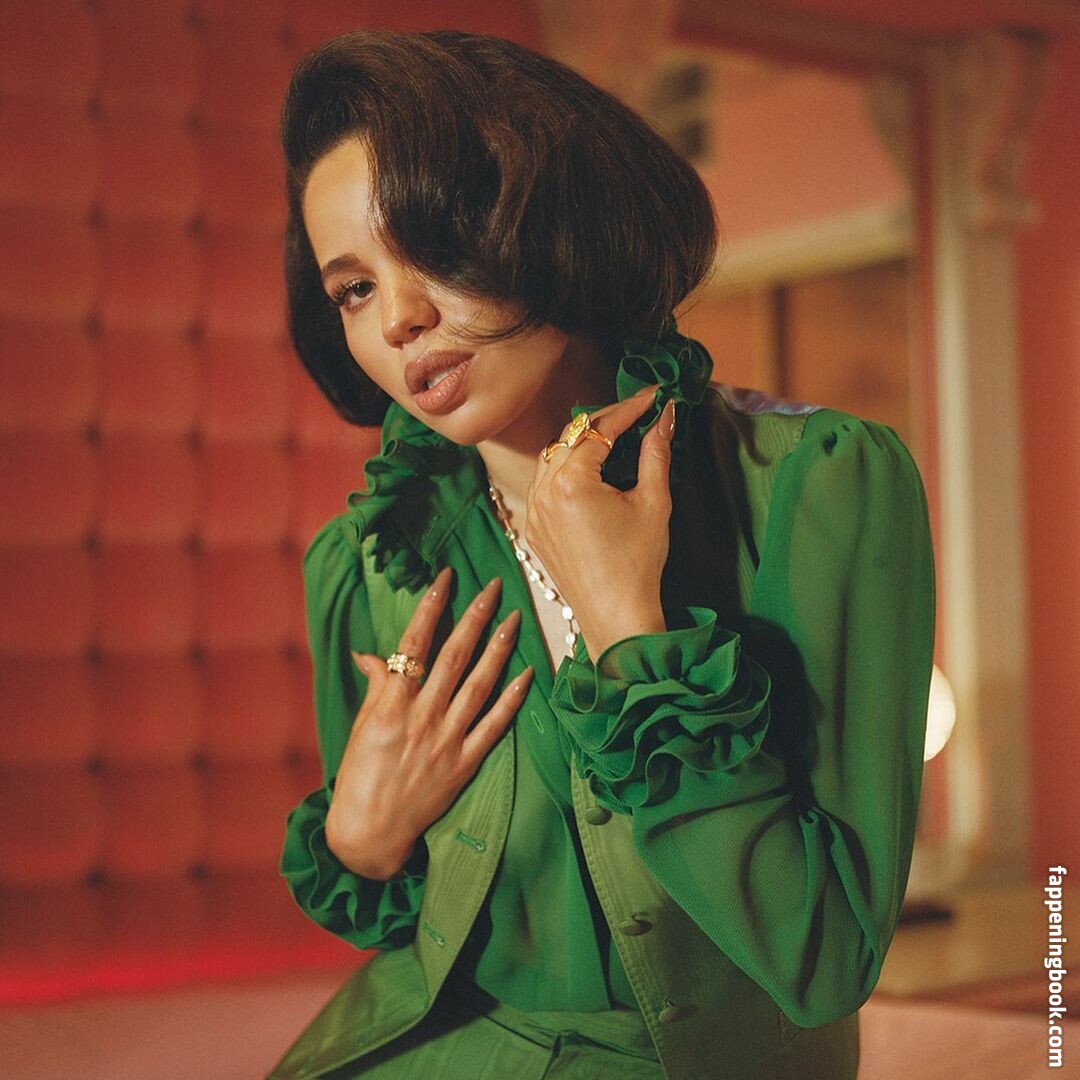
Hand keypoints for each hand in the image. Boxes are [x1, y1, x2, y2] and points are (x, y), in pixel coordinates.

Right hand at [325, 567, 533, 879]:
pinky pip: (494, 726)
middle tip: (493, 586)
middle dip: (474, 616)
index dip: (432, 607)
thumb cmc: (358, 776)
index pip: (414, 644)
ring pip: (478, 684)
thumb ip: (375, 687)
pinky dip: (511, 699)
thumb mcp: (361, 726)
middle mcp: (421, 717)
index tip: (447, 577)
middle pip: (454, 657)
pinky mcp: (464, 764)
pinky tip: (527, 673)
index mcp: (391, 704)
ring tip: (514, 618)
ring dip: (498, 648)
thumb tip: (372, 655)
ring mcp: (446, 740)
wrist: (369, 833)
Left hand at [525, 385, 676, 660]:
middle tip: (637, 414)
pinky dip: (566, 471)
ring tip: (615, 439)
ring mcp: (533, 510)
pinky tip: (591, 472)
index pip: (600, 428)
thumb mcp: (654, 502)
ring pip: (553, 457)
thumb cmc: (638, 563)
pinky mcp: (533, 528)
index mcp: (572, 482)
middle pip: (572, 435)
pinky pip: (544, 484)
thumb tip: (666, 417)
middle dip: (605, 421)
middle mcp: (543, 491)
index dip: (630, 408)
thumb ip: (656, 453)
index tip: (654, 397)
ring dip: (582, 443)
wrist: (615, 616)